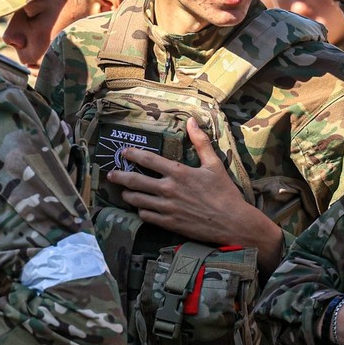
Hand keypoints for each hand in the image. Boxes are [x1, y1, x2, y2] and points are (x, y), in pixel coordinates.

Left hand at [110, 118, 282, 271]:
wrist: (232, 222)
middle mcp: (169, 189)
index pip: (148, 159)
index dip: (132, 154)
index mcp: (178, 172)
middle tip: (110, 175)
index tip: (123, 152)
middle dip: (119, 176)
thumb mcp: (214, 164)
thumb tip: (192, 120)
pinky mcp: (169, 223)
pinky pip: (146, 216)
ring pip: (137, 200)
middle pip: (135, 181)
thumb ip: (201, 142)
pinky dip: (141, 211)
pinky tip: (141, 208)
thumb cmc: (225, 192)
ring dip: (127, 194)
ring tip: (123, 191)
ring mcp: (167, 208)